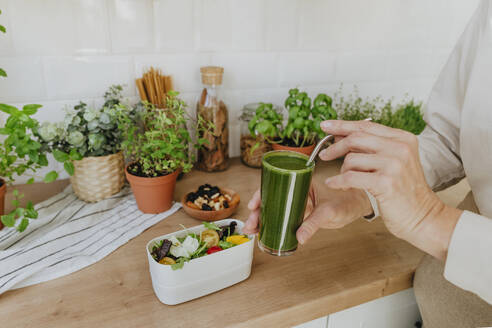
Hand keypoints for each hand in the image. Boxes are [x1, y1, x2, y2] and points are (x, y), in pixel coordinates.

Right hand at [243, 182, 372, 243]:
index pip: (275, 185)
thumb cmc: (347, 201)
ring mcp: (296, 203)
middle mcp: (296, 191)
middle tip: (250, 226)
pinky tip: (262, 233)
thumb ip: (314, 224)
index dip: (261, 194)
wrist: (357, 207)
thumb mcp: (329, 212)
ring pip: (273, 209)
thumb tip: (300, 237)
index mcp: (301, 182)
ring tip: (252, 231)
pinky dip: (271, 225)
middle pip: (270, 198)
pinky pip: (282, 218)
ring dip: (261, 219)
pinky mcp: (300, 214)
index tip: (253, 206)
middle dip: (257, 212)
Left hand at [319, 120, 461, 259]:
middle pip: (356, 138)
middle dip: (335, 146)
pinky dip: (338, 181)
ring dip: (342, 170)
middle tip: (324, 155)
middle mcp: (400, 148)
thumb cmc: (405, 192)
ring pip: (351, 159)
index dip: (342, 125)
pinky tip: (334, 184)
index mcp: (403, 139)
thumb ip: (372, 147)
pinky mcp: (385, 182)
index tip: (325, 125)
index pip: (366, 126)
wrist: (424, 217)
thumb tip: (341, 136)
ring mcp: (394, 164)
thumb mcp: (394, 162)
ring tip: (346, 180)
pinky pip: (350, 177)